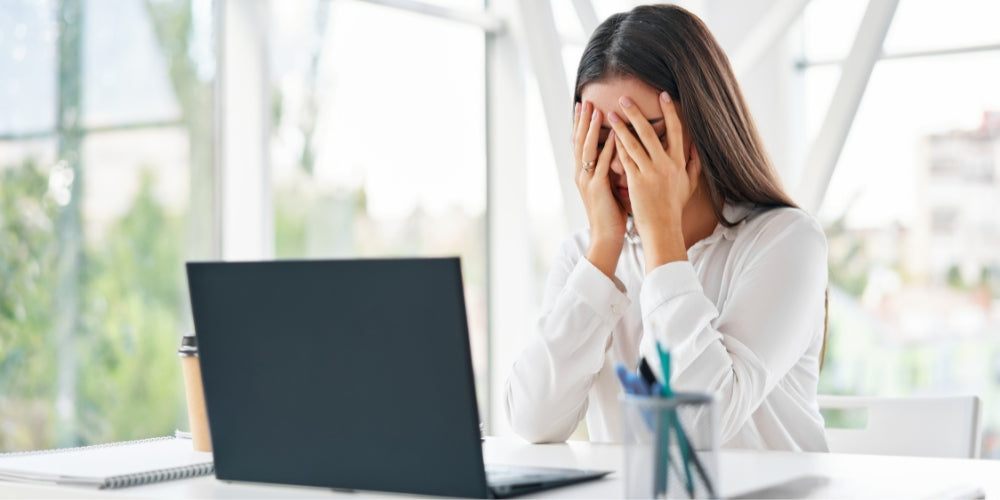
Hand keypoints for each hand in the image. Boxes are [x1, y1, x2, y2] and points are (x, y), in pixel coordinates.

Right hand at [573, 101, 624, 277]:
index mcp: (585, 173)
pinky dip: (606, 149)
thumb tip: (620, 152)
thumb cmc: (612, 214)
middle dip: (582, 121)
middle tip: (584, 101)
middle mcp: (582, 175)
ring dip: (591, 130)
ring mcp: (587, 181)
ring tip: (595, 111)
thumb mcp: (609, 186)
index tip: (584, 106)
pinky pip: (601, 165)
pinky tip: (612, 137)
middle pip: (580, 142)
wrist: (606, 237)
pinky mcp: (597, 189)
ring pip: (587, 150)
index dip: (581, 124)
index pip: (581, 143)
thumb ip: (611, 169)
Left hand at [608, 92, 700, 269]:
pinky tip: (609, 135)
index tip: (663, 95)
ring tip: (610, 113)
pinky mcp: (636, 182)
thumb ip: (694, 164)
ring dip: (621, 126)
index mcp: (679, 163)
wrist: (663, 229)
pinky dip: (617, 146)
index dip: (669, 112)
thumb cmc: (674, 208)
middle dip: (636, 112)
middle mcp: (666, 164)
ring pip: (634, 143)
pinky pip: (625, 159)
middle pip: (650, 132)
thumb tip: (697, 147)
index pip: (676, 131)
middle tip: (624, 97)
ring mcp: (650, 172)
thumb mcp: (689, 185)